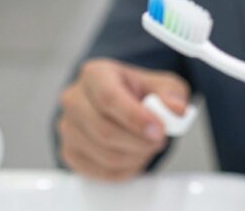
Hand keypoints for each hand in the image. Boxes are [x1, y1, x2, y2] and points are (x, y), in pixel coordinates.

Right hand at [57, 58, 188, 180]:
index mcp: (95, 74)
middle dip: (139, 141)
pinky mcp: (70, 152)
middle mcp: (74, 98)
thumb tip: (176, 110)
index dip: (135, 117)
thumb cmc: (139, 93)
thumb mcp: (163, 86)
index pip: (108, 97)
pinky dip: (125, 169)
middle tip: (159, 139)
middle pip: (104, 130)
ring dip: (135, 156)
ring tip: (147, 145)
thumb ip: (172, 95)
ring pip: (104, 154)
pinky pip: (100, 171)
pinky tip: (134, 155)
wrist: (122, 107)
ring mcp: (68, 127)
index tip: (158, 129)